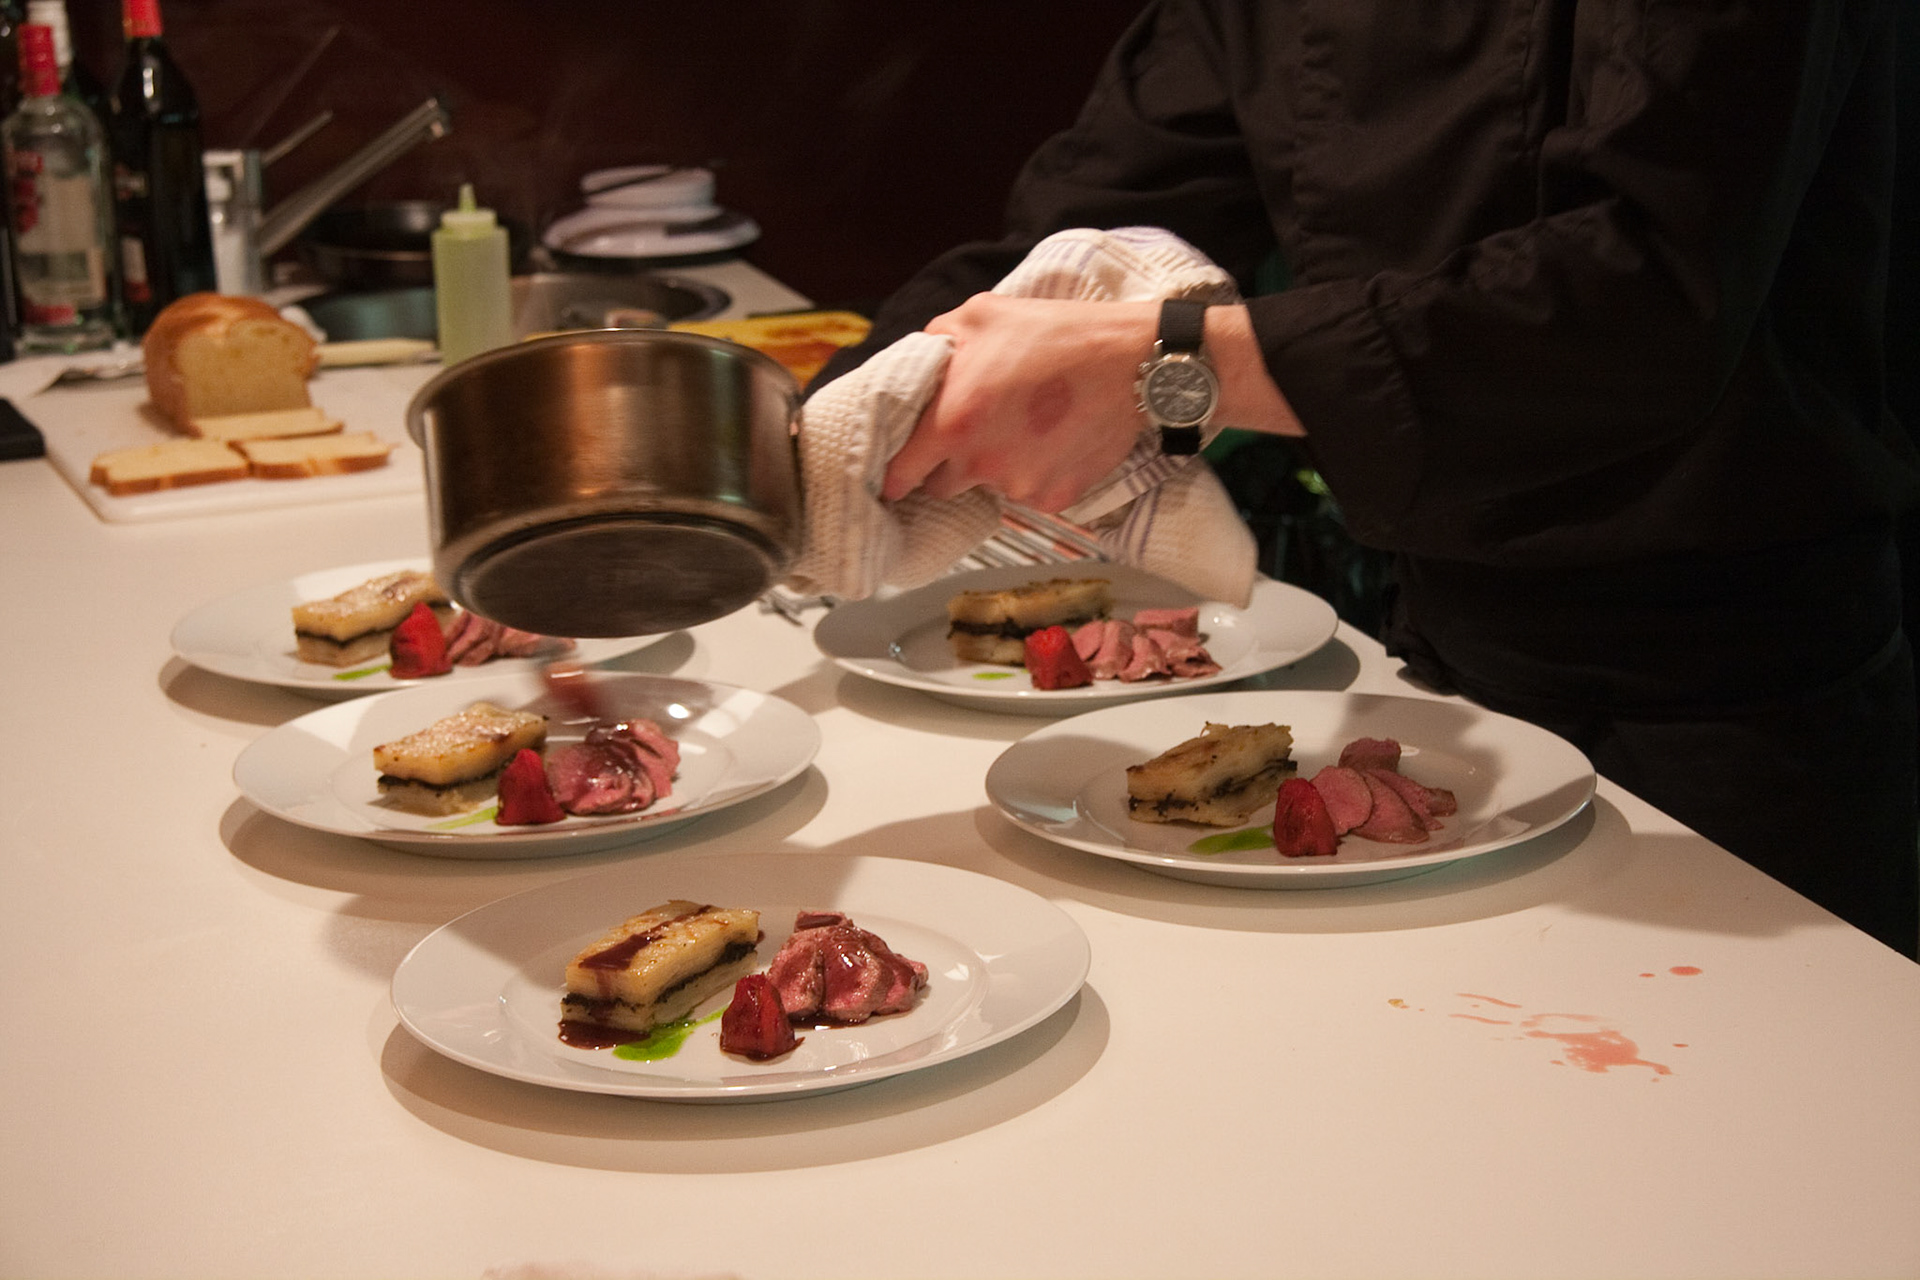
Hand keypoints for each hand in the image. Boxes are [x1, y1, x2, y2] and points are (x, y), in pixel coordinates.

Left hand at [881, 295, 1158, 511]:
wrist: (1131, 361)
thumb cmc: (1055, 333)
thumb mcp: (981, 316)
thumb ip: (935, 344)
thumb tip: (915, 366)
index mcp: (951, 421)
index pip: (900, 473)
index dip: (897, 473)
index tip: (899, 473)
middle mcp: (980, 463)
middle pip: (943, 487)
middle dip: (950, 466)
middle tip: (975, 433)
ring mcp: (1019, 486)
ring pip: (990, 489)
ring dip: (997, 468)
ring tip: (1026, 428)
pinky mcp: (1055, 498)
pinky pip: (1031, 494)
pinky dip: (1036, 474)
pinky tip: (1054, 441)